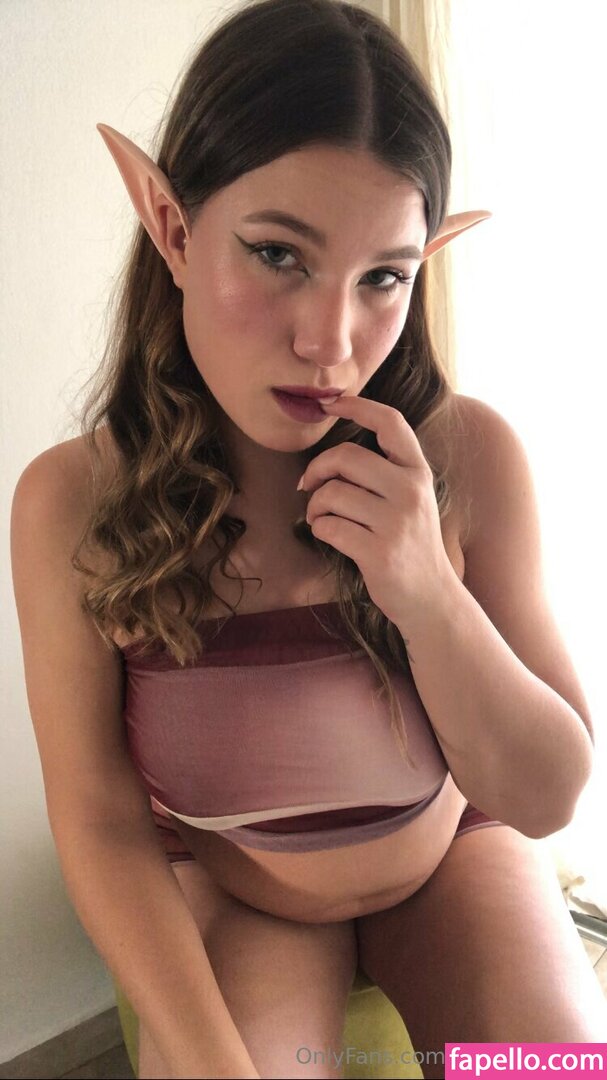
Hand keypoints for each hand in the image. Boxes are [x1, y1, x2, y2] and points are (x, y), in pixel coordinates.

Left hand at [298, 395, 456, 625]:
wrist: (430, 598)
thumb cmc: (410, 543)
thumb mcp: (411, 499)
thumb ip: (384, 472)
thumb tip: (331, 456)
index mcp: (418, 472)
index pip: (390, 422)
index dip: (356, 406)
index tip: (330, 404)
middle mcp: (411, 491)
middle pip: (346, 457)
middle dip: (317, 469)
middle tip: (308, 486)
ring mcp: (396, 523)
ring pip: (332, 494)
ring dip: (315, 506)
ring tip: (320, 517)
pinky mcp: (379, 552)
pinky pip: (328, 526)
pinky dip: (320, 529)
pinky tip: (331, 536)